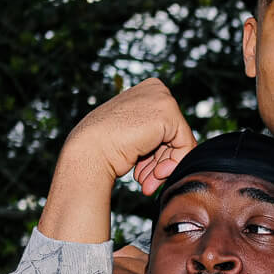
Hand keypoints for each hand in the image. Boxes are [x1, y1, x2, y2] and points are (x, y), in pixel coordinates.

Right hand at [39, 79, 197, 241]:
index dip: (156, 155)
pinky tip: (155, 176)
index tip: (142, 174)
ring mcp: (162, 98)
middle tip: (147, 183)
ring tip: (148, 184)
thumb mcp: (132, 134)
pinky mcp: (167, 112)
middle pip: (173, 135)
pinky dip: (174, 164)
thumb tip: (171, 151)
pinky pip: (185, 145)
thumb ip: (151, 134)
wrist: (88, 152)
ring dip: (163, 168)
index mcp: (147, 90)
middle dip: (160, 163)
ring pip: (180, 142)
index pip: (165, 129)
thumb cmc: (102, 147)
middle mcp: (156, 89)